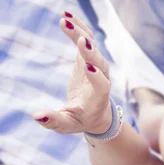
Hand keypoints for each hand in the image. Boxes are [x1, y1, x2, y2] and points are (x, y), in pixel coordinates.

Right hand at [33, 14, 111, 133]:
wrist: (95, 113)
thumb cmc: (80, 120)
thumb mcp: (67, 125)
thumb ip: (54, 121)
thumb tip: (37, 117)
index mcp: (98, 97)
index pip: (102, 85)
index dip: (97, 77)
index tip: (87, 68)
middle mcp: (102, 79)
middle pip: (99, 63)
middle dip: (90, 52)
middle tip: (80, 39)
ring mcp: (97, 67)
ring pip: (93, 48)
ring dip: (81, 34)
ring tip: (65, 21)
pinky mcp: (88, 58)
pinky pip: (86, 40)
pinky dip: (78, 28)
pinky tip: (65, 16)